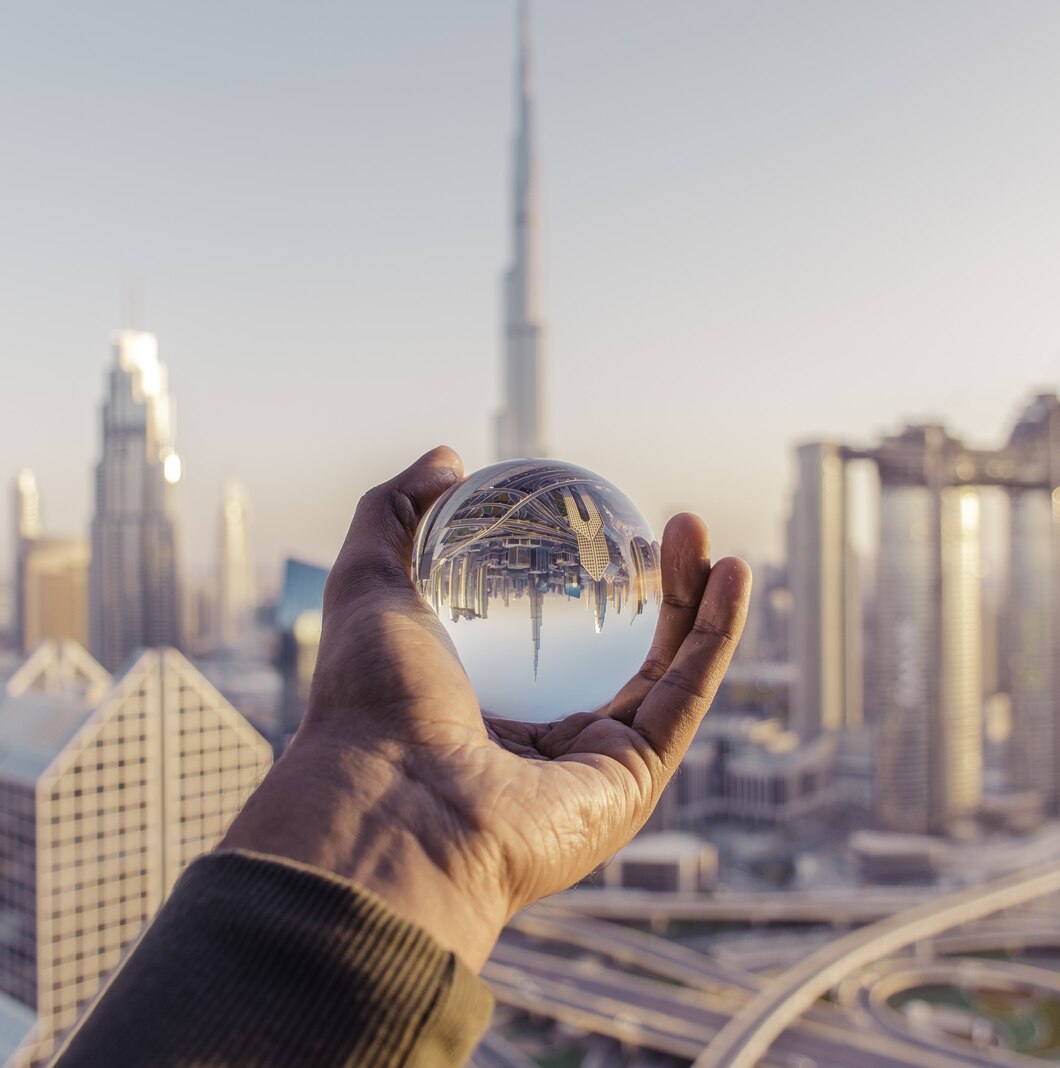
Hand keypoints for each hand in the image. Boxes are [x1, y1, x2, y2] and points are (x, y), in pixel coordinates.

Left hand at [222, 447, 750, 970]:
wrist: (391, 800)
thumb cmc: (370, 699)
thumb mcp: (369, 580)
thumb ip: (396, 513)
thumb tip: (446, 459)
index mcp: (482, 702)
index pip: (547, 635)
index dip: (579, 578)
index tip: (595, 520)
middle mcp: (540, 741)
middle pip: (616, 650)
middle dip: (649, 586)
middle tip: (661, 524)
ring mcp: (590, 766)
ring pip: (663, 671)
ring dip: (693, 601)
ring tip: (699, 530)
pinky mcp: (634, 781)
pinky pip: (685, 695)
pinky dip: (716, 634)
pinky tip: (731, 572)